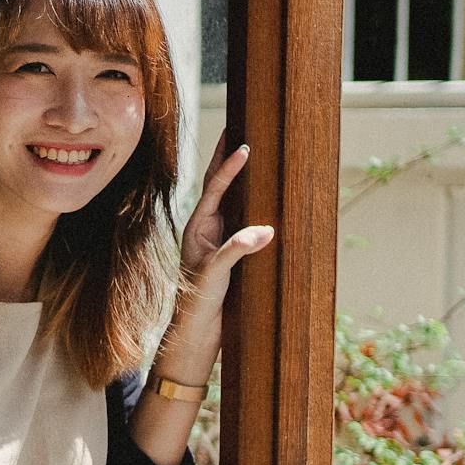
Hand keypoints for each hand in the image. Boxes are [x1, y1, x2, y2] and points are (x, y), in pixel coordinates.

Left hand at [180, 131, 275, 307]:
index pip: (215, 189)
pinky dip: (256, 204)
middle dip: (230, 160)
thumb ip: (235, 250)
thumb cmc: (197, 303)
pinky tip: (268, 196)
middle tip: (241, 131)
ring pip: (234, 202)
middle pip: (221, 187)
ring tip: (256, 152)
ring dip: (245, 178)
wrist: (195, 333)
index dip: (229, 167)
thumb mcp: (215, 274)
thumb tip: (266, 230)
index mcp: (197, 228)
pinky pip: (246, 221)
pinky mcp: (232, 253)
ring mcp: (219, 239)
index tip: (243, 145)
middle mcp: (207, 229)